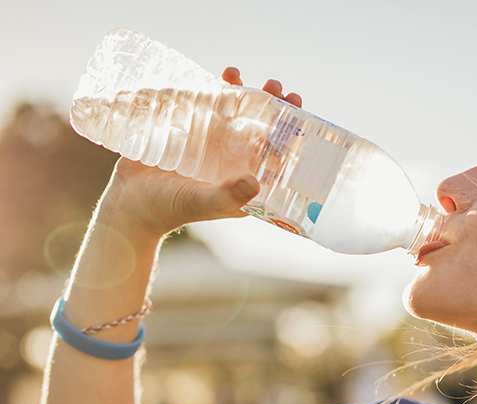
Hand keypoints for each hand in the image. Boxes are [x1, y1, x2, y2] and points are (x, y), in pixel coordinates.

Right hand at [99, 68, 303, 237]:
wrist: (130, 203)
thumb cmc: (169, 209)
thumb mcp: (202, 203)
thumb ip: (228, 196)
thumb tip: (255, 181)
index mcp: (246, 179)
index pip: (276, 153)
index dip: (291, 134)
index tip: (299, 113)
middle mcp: (233, 160)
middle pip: (260, 128)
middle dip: (271, 106)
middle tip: (277, 87)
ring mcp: (212, 145)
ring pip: (234, 113)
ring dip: (243, 92)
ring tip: (240, 75)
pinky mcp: (189, 132)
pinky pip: (207, 107)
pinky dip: (214, 89)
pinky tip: (221, 76)